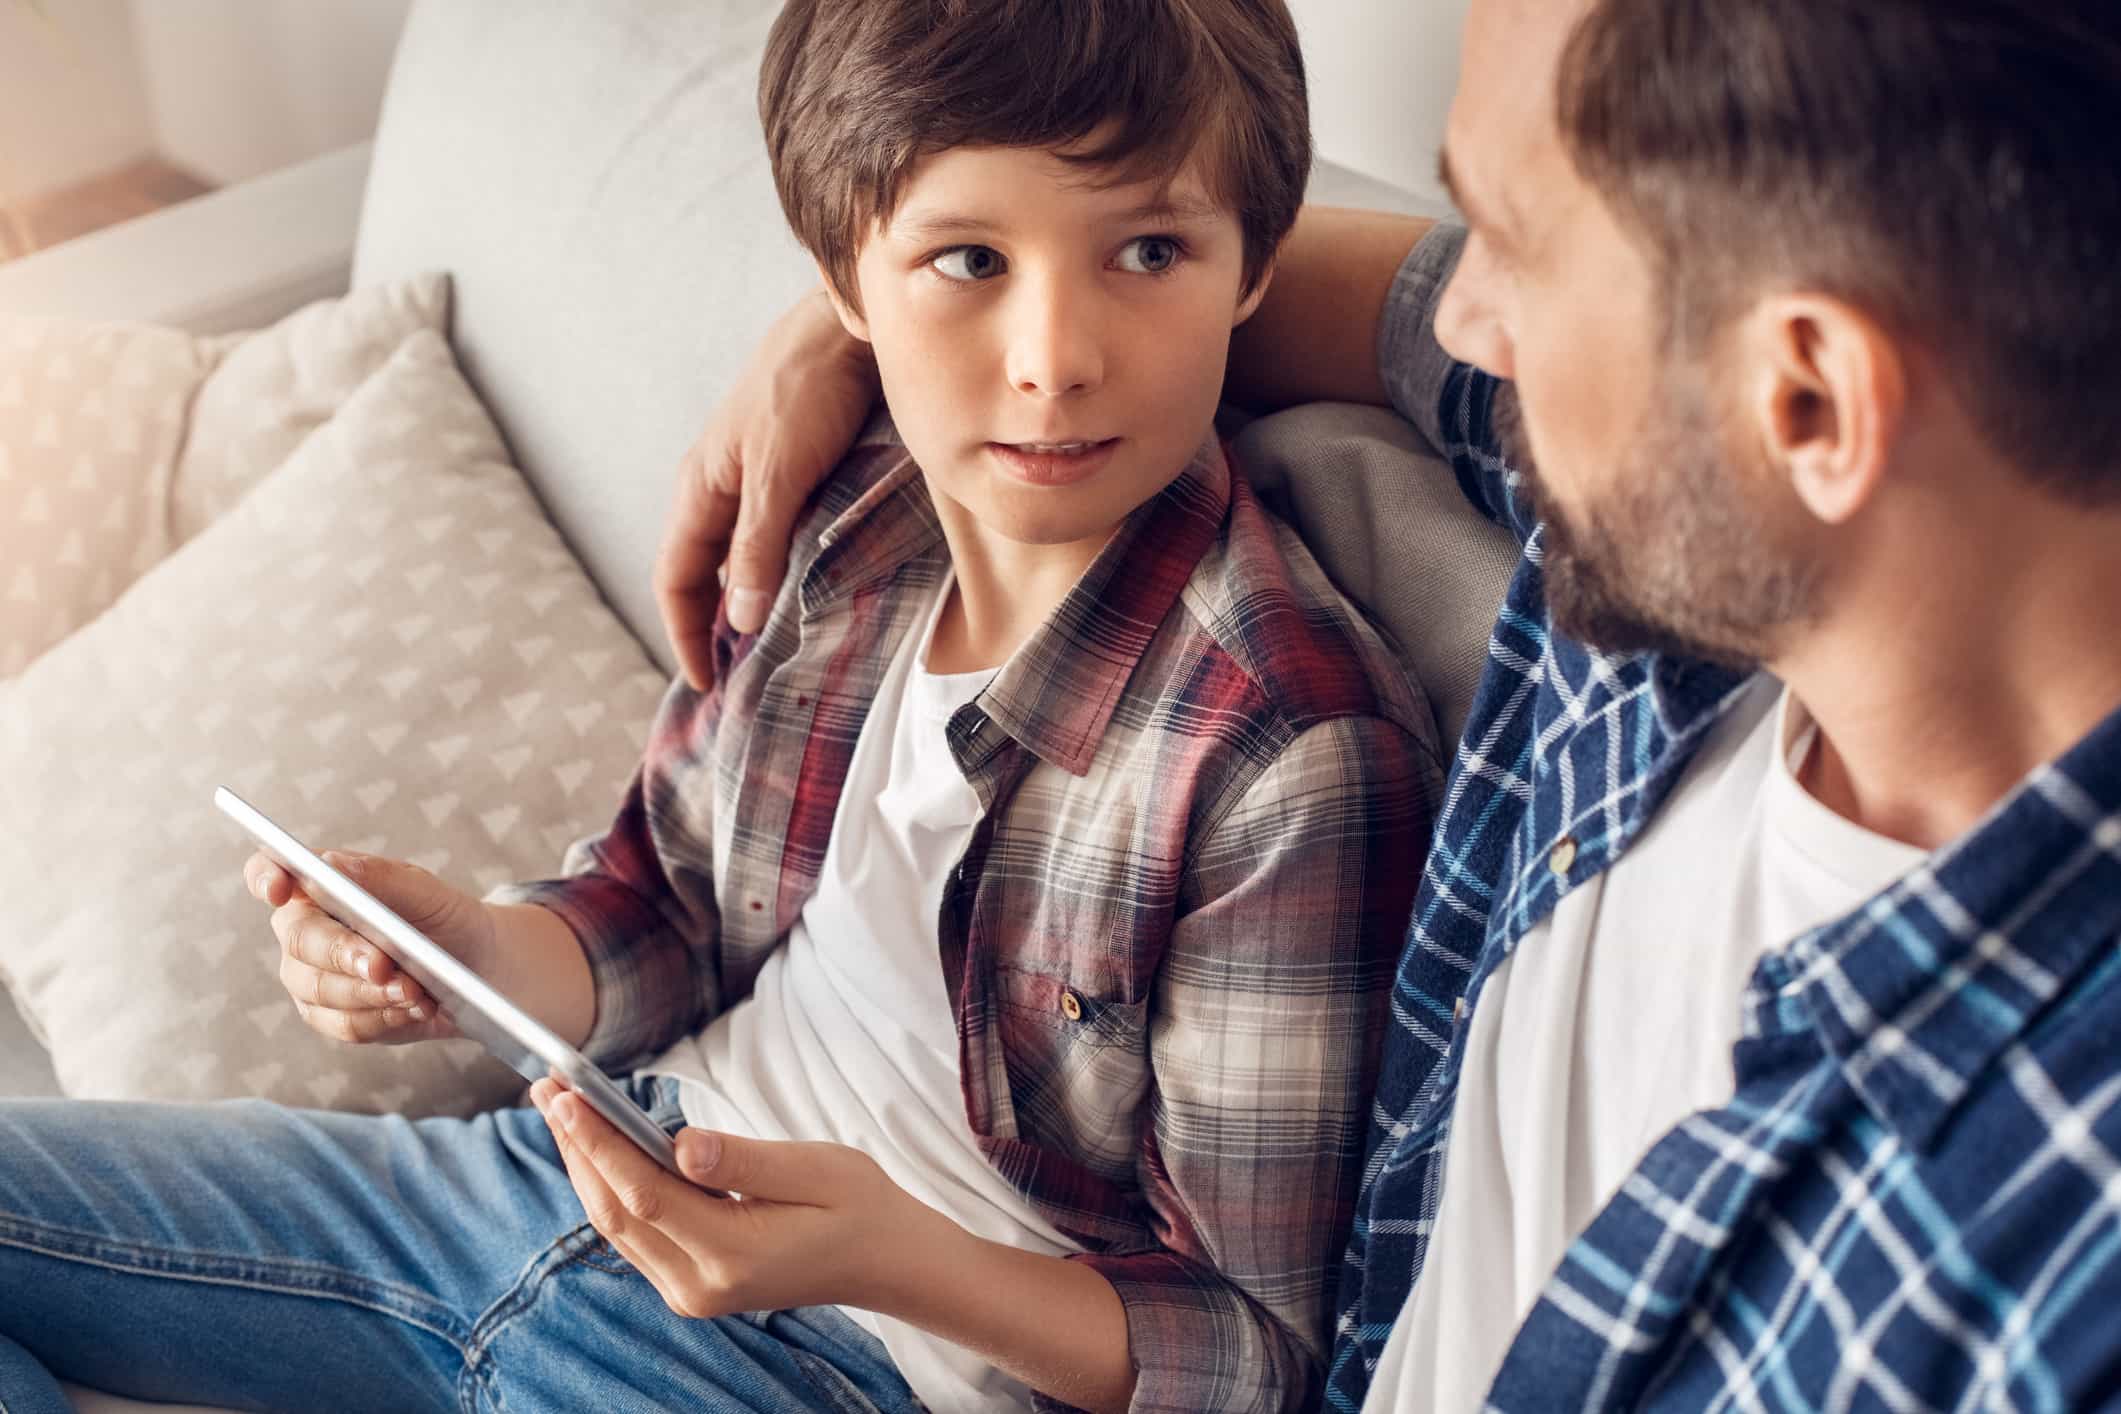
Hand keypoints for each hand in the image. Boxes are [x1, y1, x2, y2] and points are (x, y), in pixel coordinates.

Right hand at [246, 850, 494, 1045]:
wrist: (476, 966)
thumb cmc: (441, 918)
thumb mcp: (423, 891)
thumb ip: (377, 877)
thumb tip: (329, 865)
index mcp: (318, 887)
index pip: (268, 873)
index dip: (265, 878)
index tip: (279, 890)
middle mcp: (304, 932)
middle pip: (300, 941)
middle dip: (344, 953)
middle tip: (383, 964)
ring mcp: (311, 978)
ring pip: (321, 990)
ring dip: (372, 992)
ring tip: (415, 990)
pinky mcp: (332, 1018)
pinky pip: (344, 1024)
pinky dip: (383, 1017)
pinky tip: (414, 1008)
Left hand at [530, 1077, 940, 1318]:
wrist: (883, 1262)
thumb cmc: (857, 1206)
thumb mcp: (815, 1168)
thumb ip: (744, 1160)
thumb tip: (680, 1145)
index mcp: (733, 1255)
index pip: (644, 1194)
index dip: (597, 1143)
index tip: (565, 1096)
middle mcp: (700, 1285)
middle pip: (615, 1212)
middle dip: (576, 1147)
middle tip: (546, 1088)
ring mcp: (692, 1292)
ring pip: (615, 1225)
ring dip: (584, 1165)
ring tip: (559, 1108)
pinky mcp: (690, 1284)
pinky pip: (634, 1232)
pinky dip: (608, 1186)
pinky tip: (595, 1147)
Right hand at [654, 286, 878, 688]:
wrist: (849, 328)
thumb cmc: (807, 390)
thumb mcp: (778, 475)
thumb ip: (756, 546)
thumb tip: (737, 619)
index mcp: (700, 488)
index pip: (675, 580)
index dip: (684, 635)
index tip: (708, 685)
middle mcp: (720, 487)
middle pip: (702, 575)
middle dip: (713, 629)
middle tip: (741, 683)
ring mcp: (755, 480)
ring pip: (739, 558)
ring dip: (748, 604)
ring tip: (774, 652)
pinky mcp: (794, 472)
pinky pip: (776, 539)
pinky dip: (781, 575)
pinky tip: (808, 596)